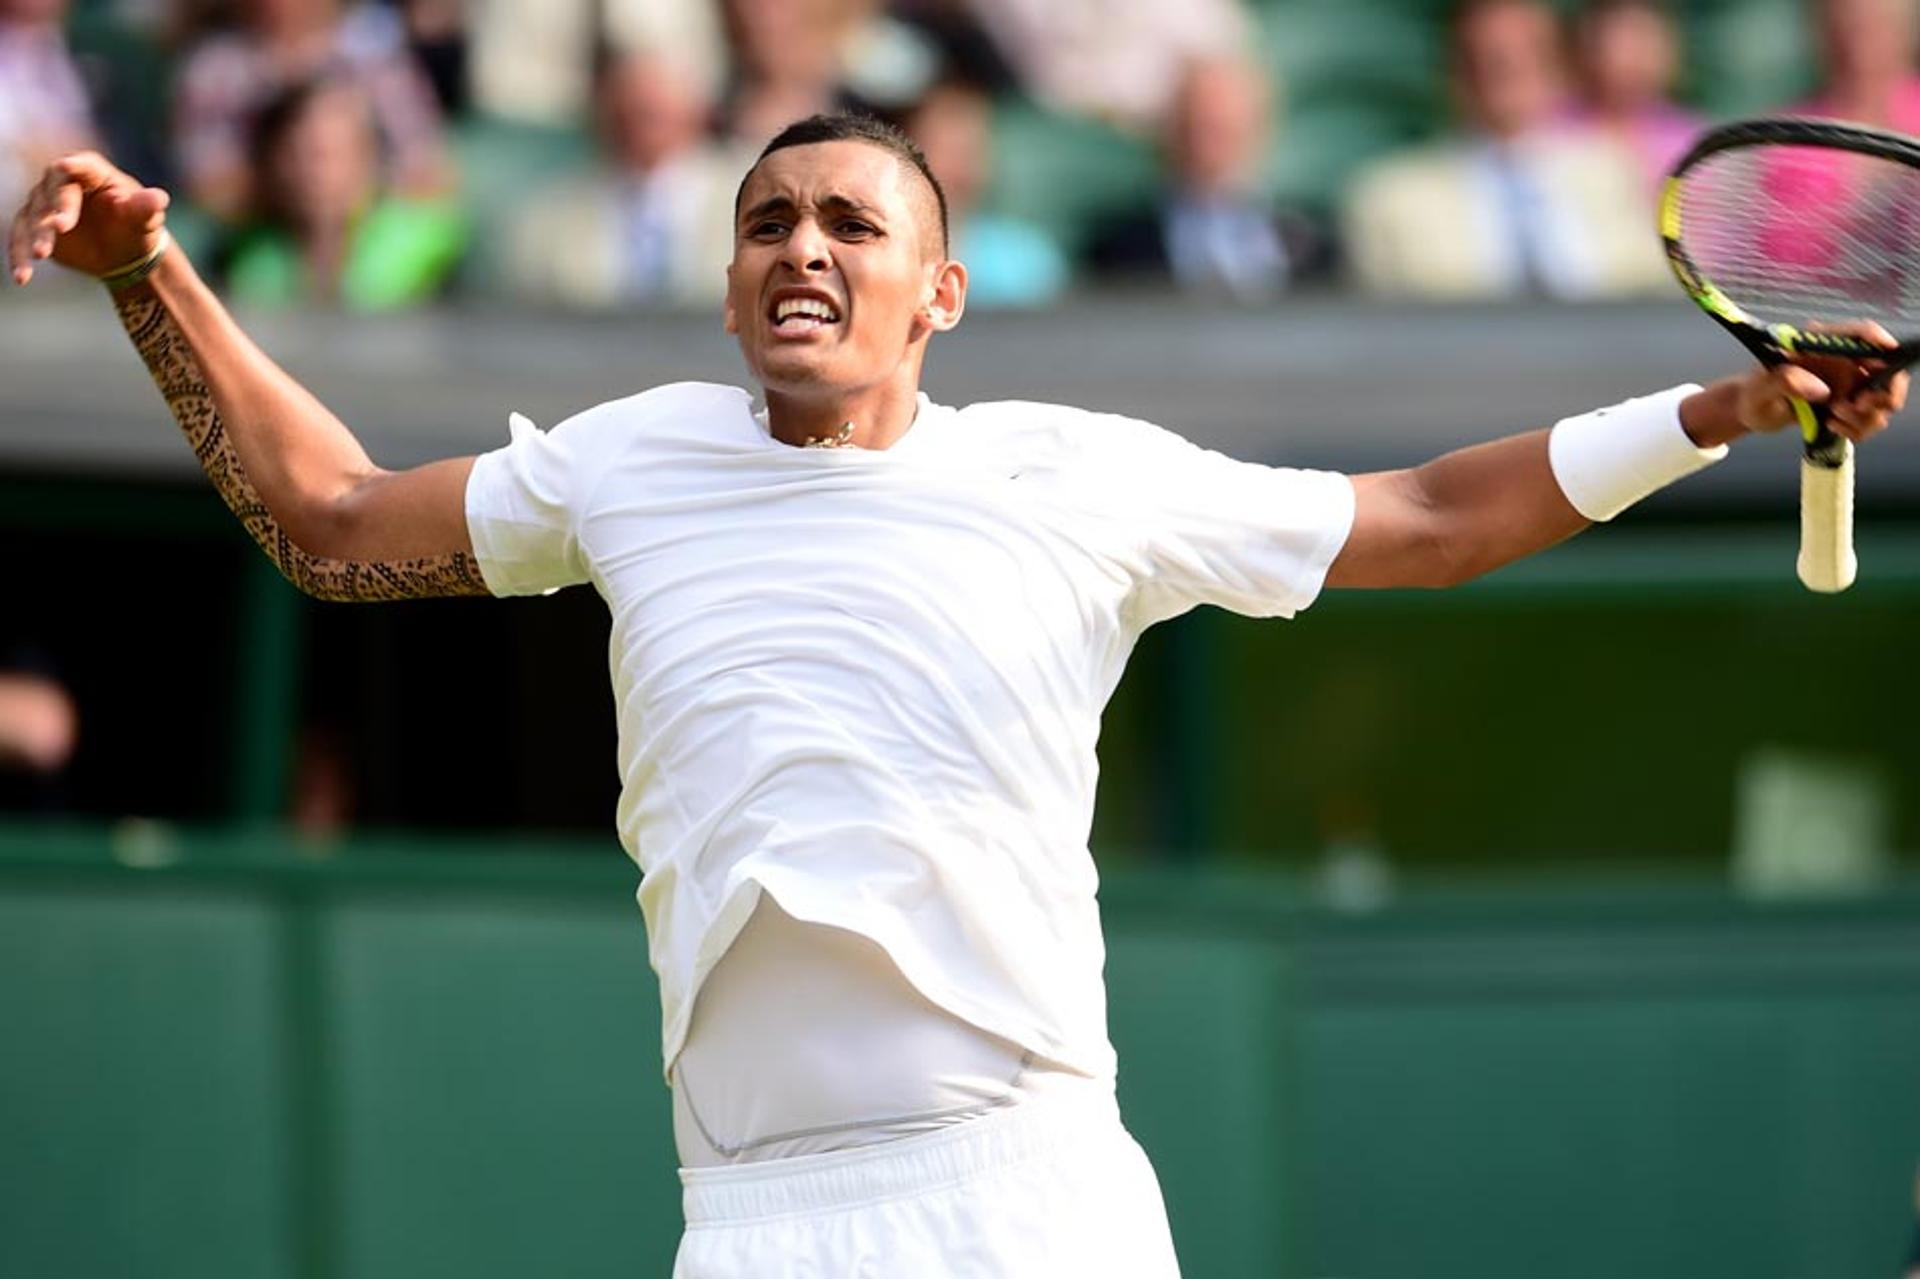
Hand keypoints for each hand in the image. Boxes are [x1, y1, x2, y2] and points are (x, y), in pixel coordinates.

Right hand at [7, 151, 169, 286]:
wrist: (123, 251)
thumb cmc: (136, 226)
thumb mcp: (146, 218)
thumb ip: (148, 207)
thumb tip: (159, 199)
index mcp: (92, 172)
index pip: (80, 166)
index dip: (73, 166)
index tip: (66, 166)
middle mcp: (61, 181)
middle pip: (52, 191)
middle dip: (55, 209)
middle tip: (60, 229)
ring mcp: (43, 202)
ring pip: (33, 216)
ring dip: (34, 236)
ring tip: (40, 256)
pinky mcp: (32, 225)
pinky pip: (21, 238)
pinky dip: (19, 255)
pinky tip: (21, 276)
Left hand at [1735, 320, 1908, 441]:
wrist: (1751, 413)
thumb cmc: (1752, 394)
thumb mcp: (1759, 389)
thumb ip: (1785, 382)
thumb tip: (1821, 390)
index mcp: (1820, 345)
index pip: (1859, 333)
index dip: (1878, 343)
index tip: (1883, 363)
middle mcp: (1842, 361)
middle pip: (1887, 369)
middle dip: (1880, 392)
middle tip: (1857, 405)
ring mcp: (1849, 383)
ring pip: (1882, 400)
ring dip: (1864, 416)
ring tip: (1832, 418)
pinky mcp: (1850, 405)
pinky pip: (1871, 419)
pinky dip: (1857, 428)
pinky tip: (1831, 426)